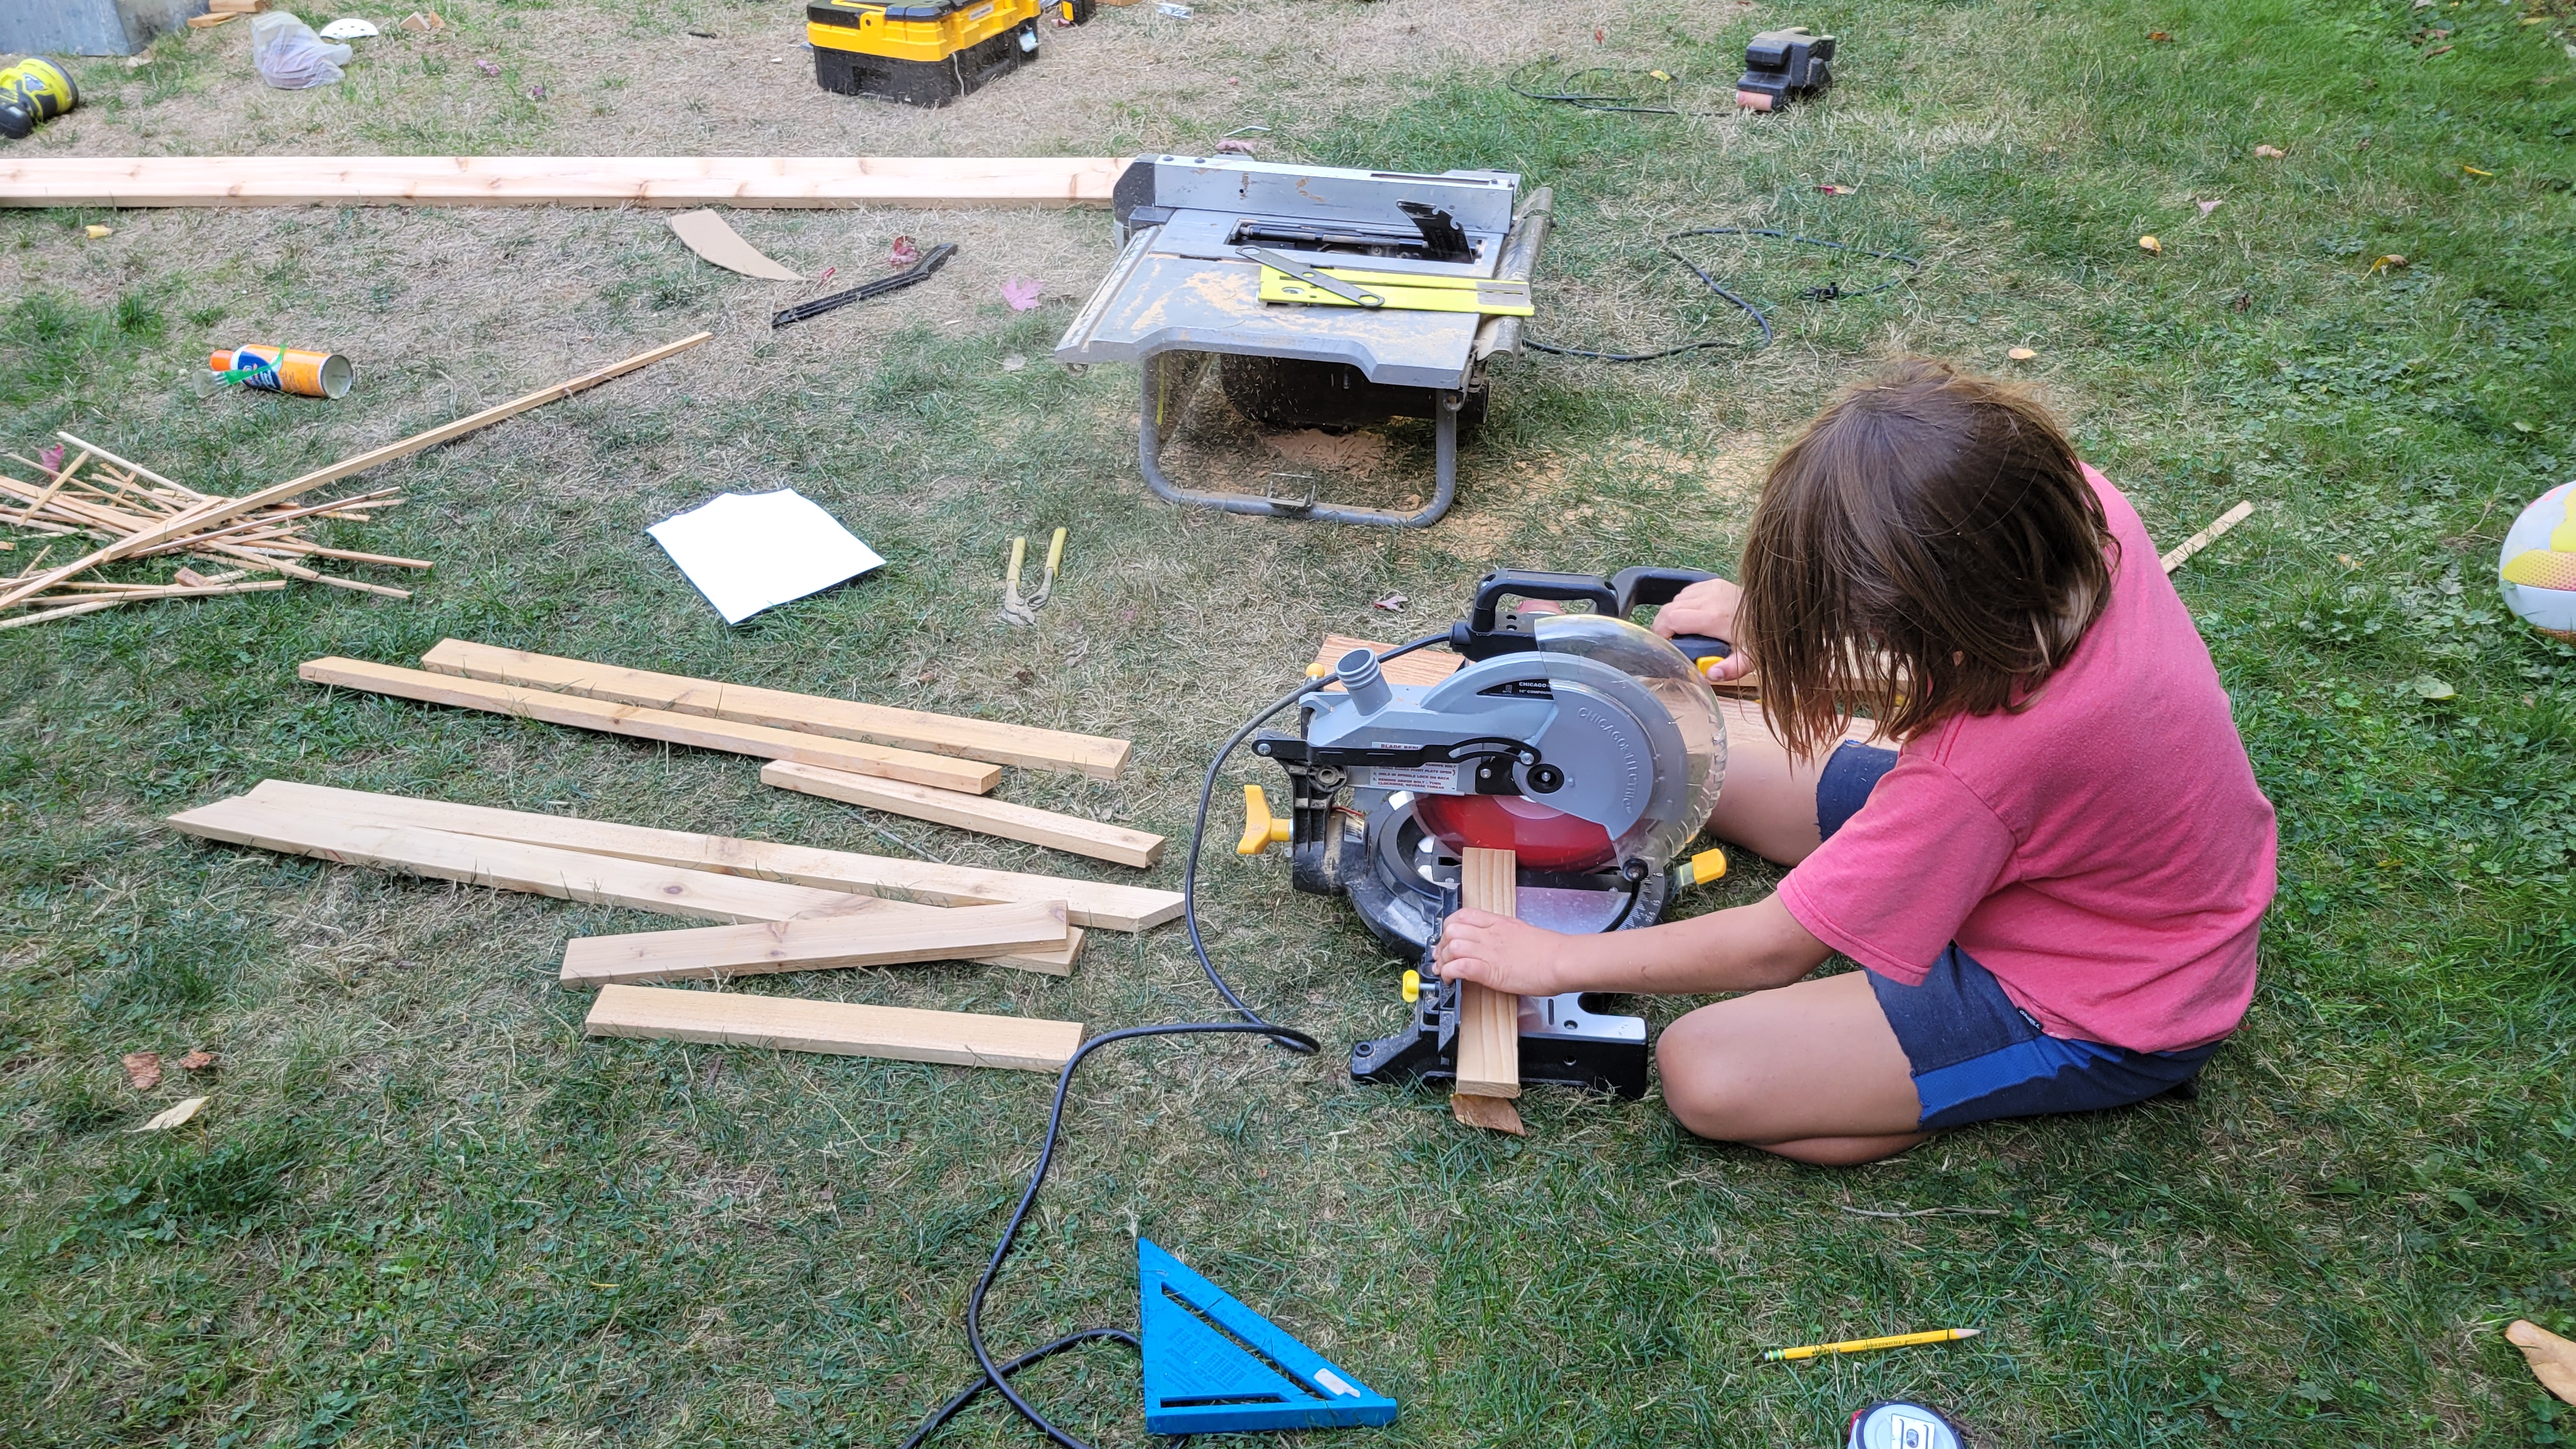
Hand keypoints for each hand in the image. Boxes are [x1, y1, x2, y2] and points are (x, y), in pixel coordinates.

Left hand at [1433, 910, 1575, 995]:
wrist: (1563, 961)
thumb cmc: (1551, 952)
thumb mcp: (1524, 934)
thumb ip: (1507, 937)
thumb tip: (1498, 945)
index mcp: (1499, 923)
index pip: (1464, 915)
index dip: (1449, 926)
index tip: (1447, 938)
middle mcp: (1491, 934)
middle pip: (1452, 929)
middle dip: (1442, 944)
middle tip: (1441, 957)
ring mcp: (1490, 951)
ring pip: (1452, 946)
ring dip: (1444, 960)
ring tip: (1444, 971)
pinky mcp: (1491, 971)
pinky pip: (1460, 966)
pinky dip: (1450, 973)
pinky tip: (1450, 979)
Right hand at [1651, 577, 1754, 681]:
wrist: (1774, 610)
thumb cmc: (1760, 636)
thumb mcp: (1749, 659)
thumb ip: (1731, 669)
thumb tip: (1711, 674)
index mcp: (1714, 617)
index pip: (1672, 618)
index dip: (1660, 632)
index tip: (1663, 645)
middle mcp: (1709, 598)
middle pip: (1668, 609)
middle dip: (1662, 626)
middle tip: (1668, 642)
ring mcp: (1710, 587)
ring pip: (1675, 599)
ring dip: (1672, 615)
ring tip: (1680, 631)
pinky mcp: (1713, 583)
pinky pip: (1686, 592)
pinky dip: (1682, 604)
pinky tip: (1691, 616)